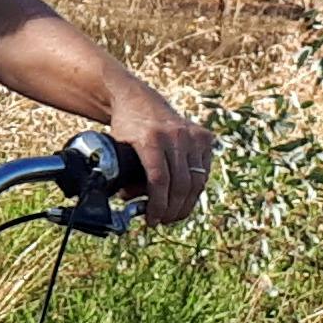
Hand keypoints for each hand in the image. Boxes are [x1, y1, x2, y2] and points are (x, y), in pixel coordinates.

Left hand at [107, 87, 214, 226]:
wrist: (137, 101)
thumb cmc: (125, 130)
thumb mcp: (117, 152)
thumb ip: (123, 178)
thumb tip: (132, 204)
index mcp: (150, 139)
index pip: (159, 181)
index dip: (157, 206)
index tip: (152, 221)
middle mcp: (175, 135)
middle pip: (180, 184)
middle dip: (172, 209)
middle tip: (163, 221)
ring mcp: (192, 134)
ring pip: (196, 181)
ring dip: (186, 204)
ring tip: (174, 214)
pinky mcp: (204, 136)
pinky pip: (204, 171)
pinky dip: (195, 188)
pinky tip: (184, 197)